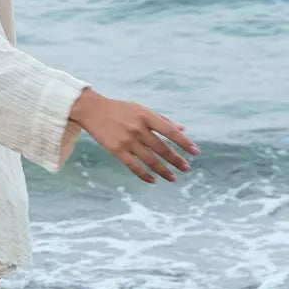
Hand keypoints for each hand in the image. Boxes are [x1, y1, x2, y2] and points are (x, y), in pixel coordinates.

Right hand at [69, 88, 199, 183]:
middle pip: (162, 148)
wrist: (92, 110)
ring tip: (173, 177)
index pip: (170, 132)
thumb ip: (162, 120)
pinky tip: (153, 180)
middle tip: (186, 168)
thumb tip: (182, 129)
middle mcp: (138, 128)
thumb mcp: (141, 109)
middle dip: (176, 160)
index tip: (195, 152)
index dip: (184, 142)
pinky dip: (145, 175)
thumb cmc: (120, 109)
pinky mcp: (116, 150)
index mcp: (146, 116)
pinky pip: (134, 166)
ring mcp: (127, 140)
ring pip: (150, 160)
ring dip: (164, 170)